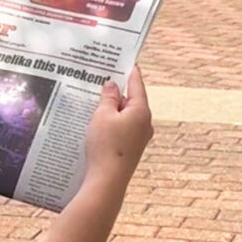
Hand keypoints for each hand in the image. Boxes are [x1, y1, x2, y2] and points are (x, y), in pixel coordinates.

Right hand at [79, 66, 153, 212]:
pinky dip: (112, 122)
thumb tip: (112, 85)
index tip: (128, 61)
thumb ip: (108, 97)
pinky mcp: (132, 148)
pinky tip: (98, 123)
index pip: (136, 84)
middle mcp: (145, 123)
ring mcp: (140, 137)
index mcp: (141, 110)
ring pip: (126, 115)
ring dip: (113, 108)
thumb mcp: (102, 115)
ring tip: (96, 101)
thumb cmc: (105, 144)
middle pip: (132, 100)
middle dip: (117, 91)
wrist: (107, 180)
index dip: (130, 72)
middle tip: (103, 79)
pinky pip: (123, 128)